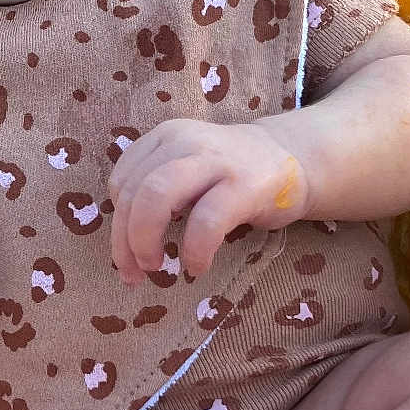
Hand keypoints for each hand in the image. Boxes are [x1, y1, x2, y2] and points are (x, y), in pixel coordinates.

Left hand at [107, 120, 307, 284]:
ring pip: (158, 196)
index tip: (126, 254)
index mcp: (165, 138)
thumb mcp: (185, 169)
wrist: (292, 159)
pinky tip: (196, 266)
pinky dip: (194, 250)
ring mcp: (215, 160)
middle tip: (134, 271)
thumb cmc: (230, 176)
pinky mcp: (244, 185)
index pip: (122, 181)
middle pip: (134, 191)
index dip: (116, 224)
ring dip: (145, 240)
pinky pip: (205, 221)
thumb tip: (124, 245)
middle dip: (125, 239)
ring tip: (156, 267)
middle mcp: (185, 141)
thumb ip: (154, 192)